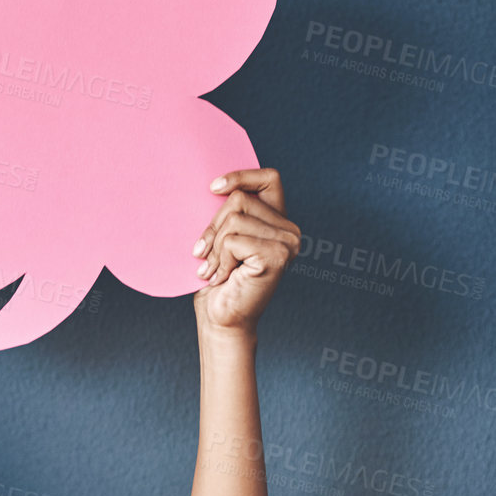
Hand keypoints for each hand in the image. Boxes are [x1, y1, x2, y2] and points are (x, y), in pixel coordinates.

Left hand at [190, 168, 300, 336]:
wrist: (221, 319)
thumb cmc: (218, 280)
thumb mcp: (221, 237)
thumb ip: (228, 212)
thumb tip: (214, 186)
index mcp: (279, 222)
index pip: (269, 178)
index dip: (241, 176)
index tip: (213, 188)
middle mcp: (290, 231)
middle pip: (240, 199)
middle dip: (213, 226)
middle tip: (205, 256)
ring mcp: (287, 243)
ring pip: (234, 219)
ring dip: (214, 247)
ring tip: (213, 269)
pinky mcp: (276, 256)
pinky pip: (232, 240)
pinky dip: (219, 259)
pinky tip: (223, 277)